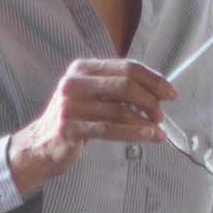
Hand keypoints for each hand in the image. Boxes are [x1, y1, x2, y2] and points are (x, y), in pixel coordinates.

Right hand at [2, 55, 176, 195]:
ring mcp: (70, 105)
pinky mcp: (70, 127)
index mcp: (83, 68)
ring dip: (145, 121)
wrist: (41, 144)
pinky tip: (148, 136)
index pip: (127, 67)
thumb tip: (156, 93)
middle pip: (125, 85)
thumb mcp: (91, 95)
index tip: (170, 93)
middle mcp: (75, 82)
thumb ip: (117, 89)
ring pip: (119, 109)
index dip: (153, 80)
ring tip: (158, 131)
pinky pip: (110, 129)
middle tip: (162, 115)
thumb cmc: (73, 119)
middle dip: (150, 100)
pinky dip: (134, 132)